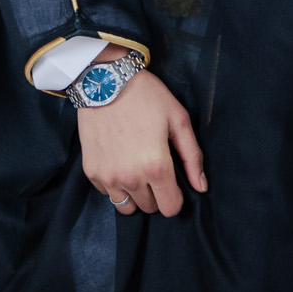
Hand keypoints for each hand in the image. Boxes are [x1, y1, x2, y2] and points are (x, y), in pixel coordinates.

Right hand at [77, 49, 206, 216]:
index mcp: (156, 167)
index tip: (175, 183)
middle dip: (157, 193)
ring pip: (127, 206)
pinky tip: (120, 161)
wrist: (106, 83)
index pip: (170, 208)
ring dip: (136, 194)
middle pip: (150, 208)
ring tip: (138, 169)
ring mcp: (108, 177)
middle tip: (156, 168)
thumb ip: (192, 156)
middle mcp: (130, 178)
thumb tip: (201, 187)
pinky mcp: (91, 172)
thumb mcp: (178, 120)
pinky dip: (116, 184)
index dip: (177, 198)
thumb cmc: (147, 98)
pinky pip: (108, 193)